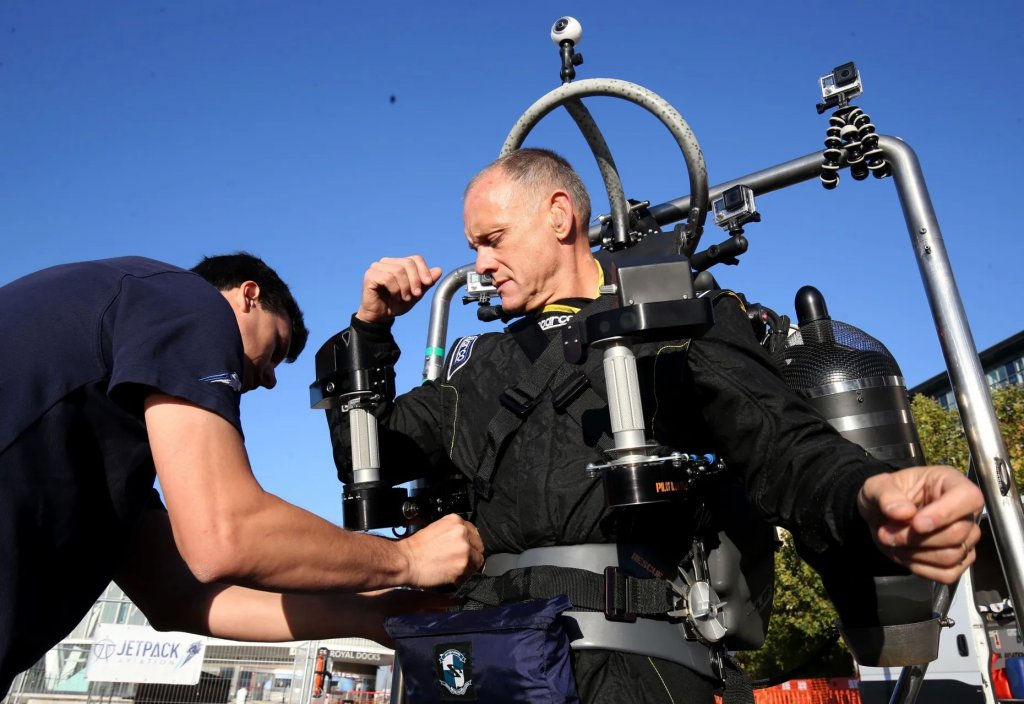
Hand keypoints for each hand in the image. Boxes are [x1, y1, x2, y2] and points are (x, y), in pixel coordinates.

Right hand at [355, 255, 441, 323]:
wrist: (380, 317)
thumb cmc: (396, 304)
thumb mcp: (416, 294)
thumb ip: (426, 283)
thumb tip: (438, 270)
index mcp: (398, 263)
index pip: (415, 258)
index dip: (424, 270)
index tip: (428, 283)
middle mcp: (387, 262)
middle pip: (408, 263)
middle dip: (415, 280)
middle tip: (415, 295)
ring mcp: (377, 267)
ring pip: (398, 271)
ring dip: (404, 287)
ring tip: (404, 298)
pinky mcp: (370, 275)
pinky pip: (387, 278)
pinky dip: (395, 289)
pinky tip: (394, 297)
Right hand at [396, 514, 484, 587]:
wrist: (405, 561)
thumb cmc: (415, 548)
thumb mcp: (436, 529)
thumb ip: (453, 533)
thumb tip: (466, 542)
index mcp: (456, 521)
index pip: (473, 532)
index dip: (470, 543)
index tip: (466, 549)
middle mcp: (462, 532)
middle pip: (478, 546)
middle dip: (471, 554)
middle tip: (459, 561)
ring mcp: (465, 549)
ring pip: (477, 560)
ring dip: (468, 566)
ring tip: (453, 568)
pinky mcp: (463, 565)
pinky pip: (472, 572)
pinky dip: (464, 575)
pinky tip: (452, 574)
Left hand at [857, 465, 983, 583]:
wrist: (881, 518)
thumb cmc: (885, 496)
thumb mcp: (875, 487)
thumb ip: (886, 495)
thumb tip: (904, 512)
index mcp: (950, 483)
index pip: (969, 497)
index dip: (944, 514)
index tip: (916, 524)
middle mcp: (965, 511)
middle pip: (958, 533)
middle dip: (917, 538)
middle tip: (886, 533)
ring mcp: (966, 538)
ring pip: (952, 555)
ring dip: (915, 554)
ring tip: (891, 541)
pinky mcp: (958, 560)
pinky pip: (948, 574)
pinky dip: (921, 569)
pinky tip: (904, 555)